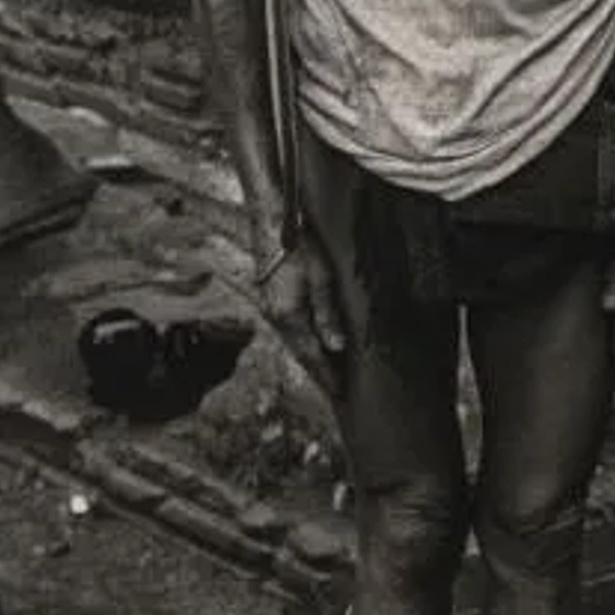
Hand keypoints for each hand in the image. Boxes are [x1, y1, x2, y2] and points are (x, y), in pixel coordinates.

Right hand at [256, 231, 347, 397]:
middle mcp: (278, 317)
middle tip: (337, 392)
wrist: (273, 221)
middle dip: (320, 374)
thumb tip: (336, 347)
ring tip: (328, 376)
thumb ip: (327, 314)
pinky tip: (312, 347)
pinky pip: (290, 331)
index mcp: (290, 315)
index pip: (312, 355)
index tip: (341, 393)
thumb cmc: (301, 245)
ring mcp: (273, 309)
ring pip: (295, 344)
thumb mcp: (322, 277)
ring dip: (311, 361)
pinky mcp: (273, 301)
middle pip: (302, 354)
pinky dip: (303, 344)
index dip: (328, 375)